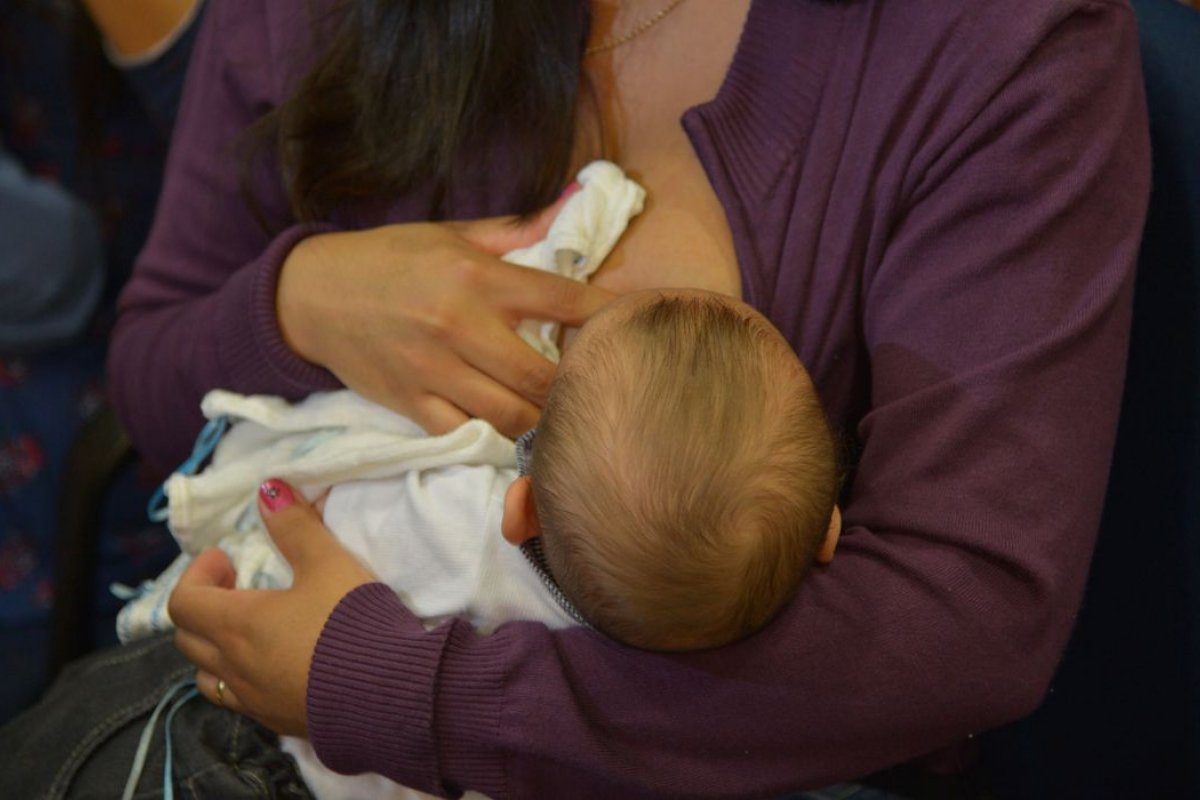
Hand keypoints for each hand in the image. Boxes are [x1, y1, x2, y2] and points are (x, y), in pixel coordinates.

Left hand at [169, 479, 374, 735]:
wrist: (388, 693)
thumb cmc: (352, 621)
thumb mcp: (328, 562)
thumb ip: (295, 525)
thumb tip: (268, 489)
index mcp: (237, 624)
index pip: (184, 602)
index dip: (197, 574)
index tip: (228, 558)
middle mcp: (235, 667)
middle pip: (188, 639)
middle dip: (203, 607)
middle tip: (237, 586)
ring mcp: (254, 701)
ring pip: (207, 676)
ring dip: (216, 648)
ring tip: (250, 629)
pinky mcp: (279, 722)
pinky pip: (240, 700)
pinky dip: (242, 677)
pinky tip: (278, 664)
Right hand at [277, 200, 614, 437]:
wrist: (310, 294)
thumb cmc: (388, 258)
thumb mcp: (449, 233)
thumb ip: (514, 231)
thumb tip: (570, 208)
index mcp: (477, 278)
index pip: (562, 300)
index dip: (608, 318)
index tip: (636, 330)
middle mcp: (459, 326)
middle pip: (542, 375)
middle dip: (579, 390)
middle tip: (603, 394)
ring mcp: (433, 370)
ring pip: (510, 414)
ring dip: (544, 422)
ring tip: (566, 421)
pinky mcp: (410, 403)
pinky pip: (465, 434)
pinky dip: (495, 439)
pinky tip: (516, 435)